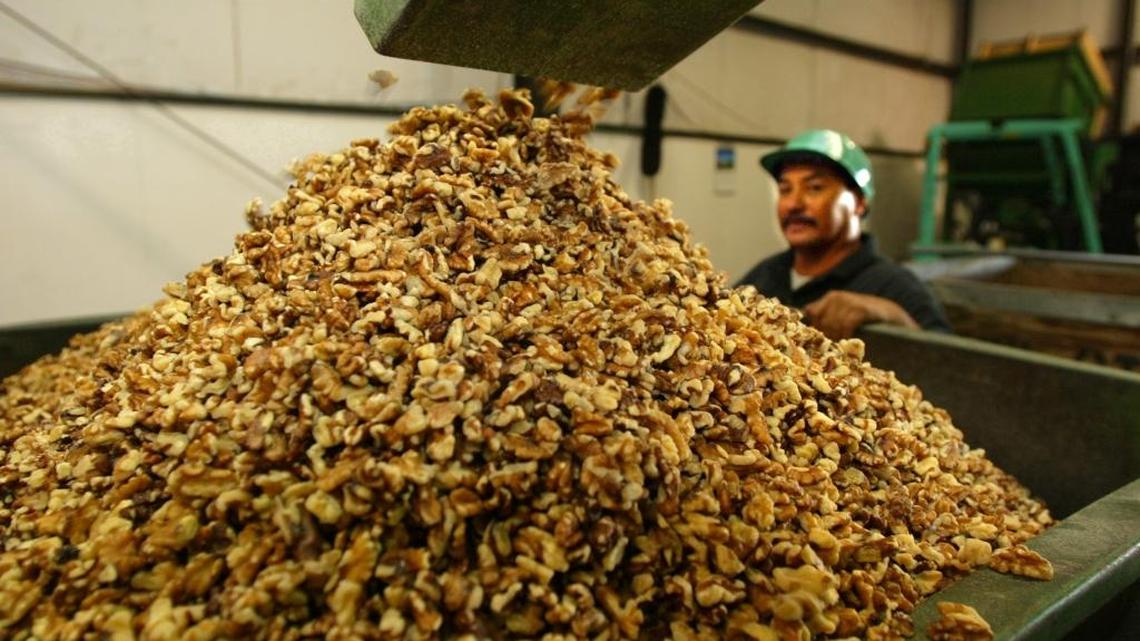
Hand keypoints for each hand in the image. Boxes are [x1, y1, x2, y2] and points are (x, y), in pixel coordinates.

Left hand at [801, 291, 918, 338]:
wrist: (889, 313)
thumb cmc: (862, 317)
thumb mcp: (843, 313)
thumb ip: (827, 319)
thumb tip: (807, 332)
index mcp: (830, 298)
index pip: (811, 313)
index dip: (814, 328)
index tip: (820, 341)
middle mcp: (836, 297)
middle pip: (822, 322)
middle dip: (826, 337)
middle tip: (834, 348)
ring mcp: (848, 301)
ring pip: (833, 325)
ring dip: (837, 338)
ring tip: (843, 347)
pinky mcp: (860, 309)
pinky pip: (846, 325)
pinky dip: (847, 335)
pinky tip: (850, 342)